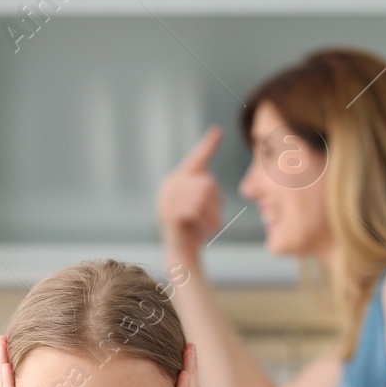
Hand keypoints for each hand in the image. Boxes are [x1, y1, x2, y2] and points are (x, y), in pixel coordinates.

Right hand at [156, 126, 223, 267]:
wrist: (181, 255)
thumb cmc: (194, 230)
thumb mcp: (202, 205)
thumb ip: (203, 189)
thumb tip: (208, 180)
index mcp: (177, 181)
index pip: (196, 160)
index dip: (208, 146)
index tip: (218, 131)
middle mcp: (169, 187)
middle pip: (206, 182)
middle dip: (216, 203)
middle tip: (214, 221)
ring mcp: (167, 200)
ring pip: (203, 195)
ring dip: (212, 214)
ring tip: (208, 227)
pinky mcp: (169, 214)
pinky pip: (196, 209)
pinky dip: (204, 222)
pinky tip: (200, 231)